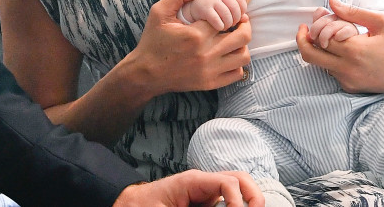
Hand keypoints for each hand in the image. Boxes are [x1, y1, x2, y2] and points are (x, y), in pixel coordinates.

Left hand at [114, 169, 264, 206]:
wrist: (130, 206)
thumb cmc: (142, 206)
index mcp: (193, 181)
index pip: (228, 181)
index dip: (238, 199)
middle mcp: (203, 184)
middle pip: (239, 179)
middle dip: (253, 195)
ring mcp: (206, 194)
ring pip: (236, 191)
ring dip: (247, 202)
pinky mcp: (205, 204)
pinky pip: (225, 202)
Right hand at [129, 0, 254, 95]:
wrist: (146, 73)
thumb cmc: (153, 41)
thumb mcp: (159, 12)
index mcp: (196, 34)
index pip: (229, 17)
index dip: (236, 9)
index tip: (239, 6)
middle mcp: (206, 54)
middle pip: (243, 36)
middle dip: (244, 24)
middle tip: (239, 21)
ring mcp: (210, 71)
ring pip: (244, 56)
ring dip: (242, 44)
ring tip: (233, 38)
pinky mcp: (210, 83)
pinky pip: (237, 73)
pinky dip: (238, 63)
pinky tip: (228, 55)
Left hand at [297, 0, 383, 93]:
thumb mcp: (382, 21)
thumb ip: (354, 12)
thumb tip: (330, 2)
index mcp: (354, 50)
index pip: (320, 37)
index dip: (314, 26)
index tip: (315, 17)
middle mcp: (348, 68)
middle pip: (310, 55)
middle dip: (303, 41)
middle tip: (304, 30)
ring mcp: (349, 81)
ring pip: (320, 64)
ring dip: (319, 50)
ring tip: (329, 37)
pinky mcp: (351, 88)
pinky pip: (331, 73)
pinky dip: (330, 61)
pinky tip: (342, 51)